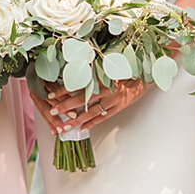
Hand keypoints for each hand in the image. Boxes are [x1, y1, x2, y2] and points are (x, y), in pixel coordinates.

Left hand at [32, 77, 146, 133]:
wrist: (144, 76)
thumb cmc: (125, 67)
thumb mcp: (108, 64)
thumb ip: (92, 68)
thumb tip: (74, 66)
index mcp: (101, 77)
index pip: (77, 85)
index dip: (62, 90)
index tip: (50, 93)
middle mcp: (105, 90)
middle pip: (81, 100)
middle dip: (65, 106)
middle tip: (52, 111)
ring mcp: (112, 101)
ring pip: (90, 112)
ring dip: (76, 120)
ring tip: (65, 127)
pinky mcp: (118, 108)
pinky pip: (103, 118)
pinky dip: (92, 123)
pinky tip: (82, 129)